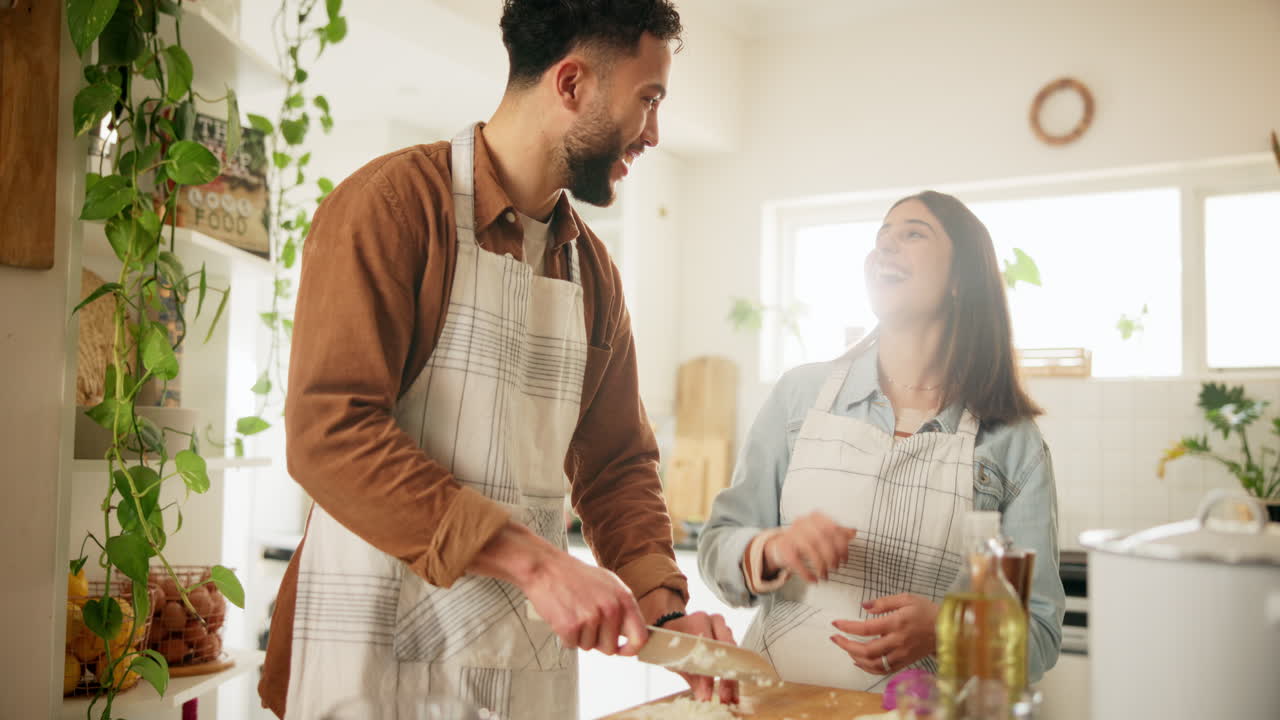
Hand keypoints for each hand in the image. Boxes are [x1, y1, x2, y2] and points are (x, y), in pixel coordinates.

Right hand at [523, 553, 648, 655]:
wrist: (546, 567)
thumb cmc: (574, 575)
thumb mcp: (608, 584)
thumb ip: (622, 607)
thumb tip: (629, 632)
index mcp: (623, 598)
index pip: (640, 636)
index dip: (631, 649)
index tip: (623, 650)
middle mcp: (610, 608)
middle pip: (610, 648)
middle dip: (598, 641)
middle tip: (586, 623)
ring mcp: (591, 617)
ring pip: (589, 647)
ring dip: (580, 636)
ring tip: (574, 613)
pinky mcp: (570, 626)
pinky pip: (571, 644)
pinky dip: (565, 636)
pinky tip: (563, 616)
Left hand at [662, 612, 739, 704]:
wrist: (674, 627)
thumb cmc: (673, 641)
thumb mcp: (674, 656)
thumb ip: (689, 675)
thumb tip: (702, 698)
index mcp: (699, 620)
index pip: (707, 649)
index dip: (707, 675)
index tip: (706, 695)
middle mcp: (716, 622)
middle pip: (726, 651)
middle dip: (726, 679)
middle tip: (724, 699)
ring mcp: (725, 629)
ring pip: (734, 655)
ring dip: (733, 679)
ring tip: (731, 699)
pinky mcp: (730, 639)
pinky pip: (736, 658)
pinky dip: (734, 676)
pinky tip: (733, 693)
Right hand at [763, 511, 856, 582]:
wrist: (781, 545)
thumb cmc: (807, 539)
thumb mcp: (823, 534)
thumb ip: (838, 532)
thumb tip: (854, 532)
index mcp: (815, 517)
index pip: (833, 528)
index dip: (841, 545)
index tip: (845, 559)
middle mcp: (803, 522)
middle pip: (821, 538)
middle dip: (831, 556)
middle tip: (836, 568)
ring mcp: (791, 534)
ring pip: (809, 549)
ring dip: (820, 566)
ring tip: (825, 576)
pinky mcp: (783, 547)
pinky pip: (796, 561)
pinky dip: (806, 573)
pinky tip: (814, 580)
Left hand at [830, 594, 938, 674]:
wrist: (947, 629)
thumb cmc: (926, 611)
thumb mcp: (907, 598)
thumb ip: (884, 602)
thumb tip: (864, 606)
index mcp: (896, 623)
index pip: (866, 628)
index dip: (848, 627)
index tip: (835, 624)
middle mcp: (897, 641)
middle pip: (866, 650)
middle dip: (846, 645)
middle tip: (835, 638)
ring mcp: (901, 654)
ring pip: (873, 663)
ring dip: (855, 657)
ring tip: (845, 648)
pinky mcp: (904, 662)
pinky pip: (883, 670)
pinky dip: (868, 668)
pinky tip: (859, 661)